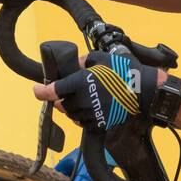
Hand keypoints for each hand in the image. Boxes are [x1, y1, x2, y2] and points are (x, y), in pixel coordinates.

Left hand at [32, 50, 157, 129]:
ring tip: (78, 100)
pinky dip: (82, 117)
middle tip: (65, 93)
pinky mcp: (100, 123)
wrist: (143, 90)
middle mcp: (82, 100)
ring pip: (71, 115)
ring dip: (71, 108)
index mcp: (79, 83)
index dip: (40, 91)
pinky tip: (88, 109)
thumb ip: (83, 61)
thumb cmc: (123, 70)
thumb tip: (74, 64)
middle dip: (60, 99)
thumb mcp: (101, 58)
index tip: (36, 89)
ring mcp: (91, 114)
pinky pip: (84, 123)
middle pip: (61, 105)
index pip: (52, 91)